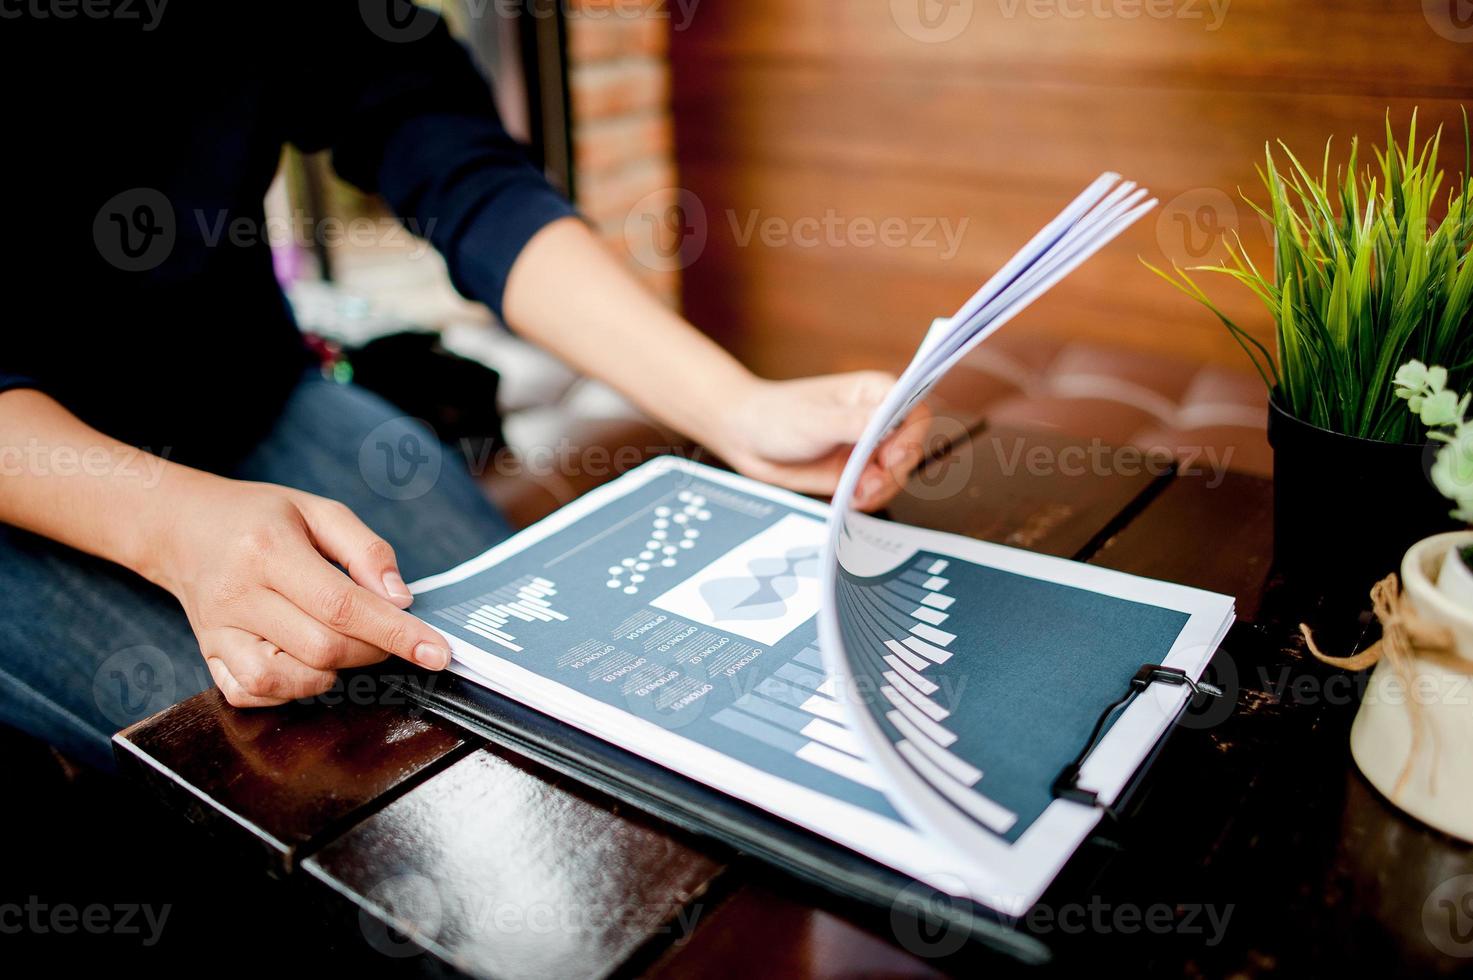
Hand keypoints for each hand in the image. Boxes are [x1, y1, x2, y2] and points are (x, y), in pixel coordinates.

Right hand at [145, 477, 452, 707]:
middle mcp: (238, 596)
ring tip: (339, 641)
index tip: (437, 653)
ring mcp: (218, 632)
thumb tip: (401, 600)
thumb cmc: (258, 517)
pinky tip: (302, 661)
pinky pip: (253, 694)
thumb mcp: (318, 511)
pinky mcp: (208, 656)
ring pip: (288, 681)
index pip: (343, 606)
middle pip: (322, 648)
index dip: (396, 633)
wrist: (181, 527)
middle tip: (383, 631)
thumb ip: (367, 551)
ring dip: (331, 673)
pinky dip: (289, 690)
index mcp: (268, 550)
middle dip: (371, 649)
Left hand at [716, 371, 930, 510]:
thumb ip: (855, 424)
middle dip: (893, 471)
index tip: (891, 458)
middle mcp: (876, 419)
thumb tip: (891, 423)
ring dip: (880, 489)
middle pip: (910, 449)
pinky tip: (849, 500)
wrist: (746, 439)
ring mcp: (867, 447)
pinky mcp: (854, 472)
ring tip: (854, 494)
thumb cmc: (776, 416)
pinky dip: (866, 499)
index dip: (911, 437)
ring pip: (895, 475)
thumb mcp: (816, 421)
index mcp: (874, 393)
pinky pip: (875, 490)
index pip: (915, 411)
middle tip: (868, 483)